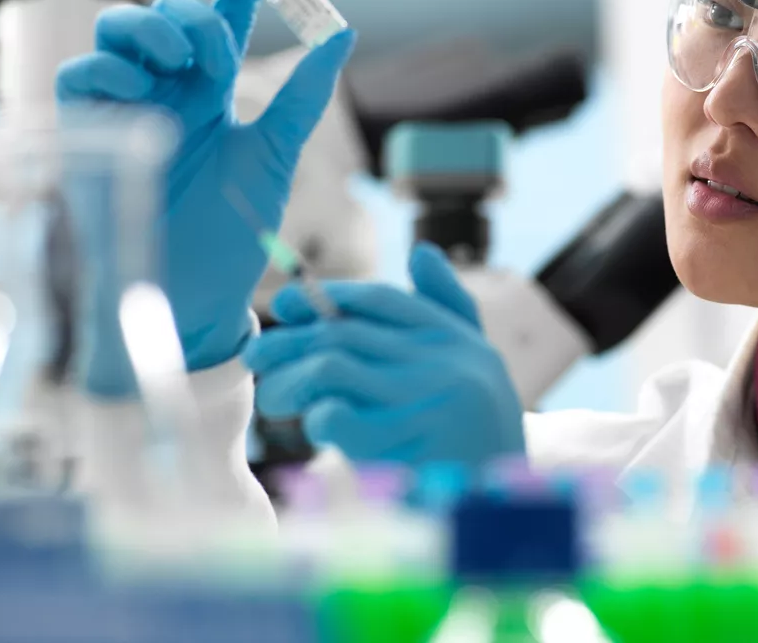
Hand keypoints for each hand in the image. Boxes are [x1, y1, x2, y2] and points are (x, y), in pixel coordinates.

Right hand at [56, 0, 355, 395]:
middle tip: (216, 55)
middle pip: (165, 16)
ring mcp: (127, 109)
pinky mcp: (89, 133)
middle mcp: (167, 93)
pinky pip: (80, 74)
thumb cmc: (233, 232)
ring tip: (181, 62)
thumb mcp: (275, 155)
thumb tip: (344, 34)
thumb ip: (302, 96)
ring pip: (118, 31)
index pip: (223, 24)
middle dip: (191, 16)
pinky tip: (140, 86)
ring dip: (150, 29)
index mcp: (212, 95)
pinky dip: (109, 67)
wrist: (195, 292)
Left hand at [242, 242, 524, 466]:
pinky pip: (335, 415)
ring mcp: (425, 400)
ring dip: (288, 381)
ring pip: (329, 367)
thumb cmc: (480, 432)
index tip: (286, 303)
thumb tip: (422, 252)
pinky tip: (315, 428)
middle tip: (255, 358)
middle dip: (289, 342)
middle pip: (344, 334)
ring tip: (273, 400)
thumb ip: (449, 308)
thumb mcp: (476, 364)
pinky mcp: (403, 444)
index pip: (380, 301)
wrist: (501, 505)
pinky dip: (314, 418)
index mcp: (456, 339)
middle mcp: (444, 361)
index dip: (327, 297)